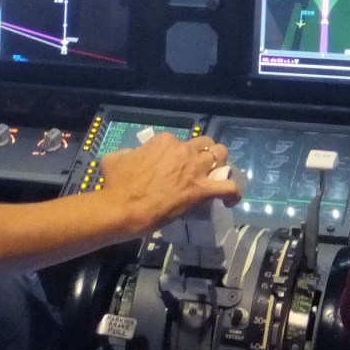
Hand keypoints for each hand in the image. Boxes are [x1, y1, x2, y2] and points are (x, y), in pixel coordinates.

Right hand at [96, 133, 239, 236]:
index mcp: (164, 141)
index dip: (178, 154)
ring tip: (216, 177)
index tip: (173, 167)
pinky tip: (230, 200)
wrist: (123, 208)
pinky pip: (229, 187)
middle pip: (205, 144)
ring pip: (221, 157)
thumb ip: (129, 152)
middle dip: (205, 153)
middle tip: (198, 169)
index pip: (179, 141)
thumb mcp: (115, 158)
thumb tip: (132, 155)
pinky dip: (234, 192)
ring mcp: (195, 169)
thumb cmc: (116, 184)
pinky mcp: (202, 190)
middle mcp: (183, 150)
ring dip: (221, 165)